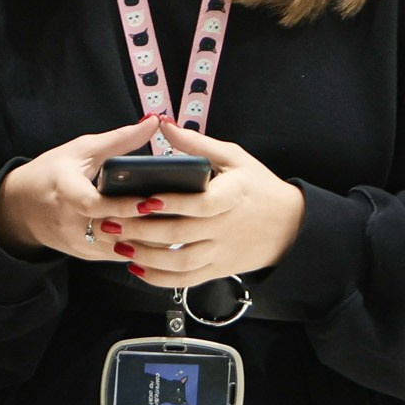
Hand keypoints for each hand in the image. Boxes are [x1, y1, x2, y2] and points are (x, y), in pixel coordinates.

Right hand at [0, 115, 163, 261]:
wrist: (21, 207)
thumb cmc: (52, 172)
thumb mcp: (81, 150)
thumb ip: (119, 139)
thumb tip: (153, 122)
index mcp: (65, 191)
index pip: (94, 205)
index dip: (122, 206)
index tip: (149, 201)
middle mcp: (70, 223)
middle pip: (113, 231)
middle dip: (146, 226)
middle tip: (179, 215)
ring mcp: (78, 244)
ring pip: (120, 248)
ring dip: (147, 240)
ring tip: (177, 225)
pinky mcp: (86, 255)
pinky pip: (118, 254)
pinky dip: (139, 246)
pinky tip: (162, 235)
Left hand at [111, 121, 304, 289]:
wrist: (290, 225)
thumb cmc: (258, 186)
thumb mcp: (234, 157)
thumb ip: (197, 145)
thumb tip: (164, 124)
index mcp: (231, 197)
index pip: (200, 204)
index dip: (172, 204)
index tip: (145, 199)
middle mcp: (224, 228)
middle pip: (181, 235)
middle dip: (143, 231)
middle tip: (113, 222)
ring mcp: (220, 253)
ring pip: (181, 262)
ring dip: (147, 257)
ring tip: (120, 245)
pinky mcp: (217, 270)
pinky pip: (187, 280)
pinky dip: (161, 279)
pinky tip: (138, 268)